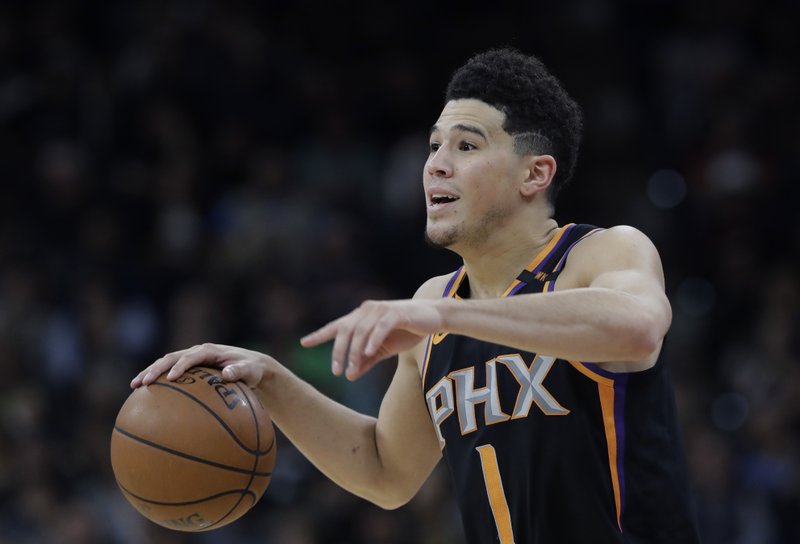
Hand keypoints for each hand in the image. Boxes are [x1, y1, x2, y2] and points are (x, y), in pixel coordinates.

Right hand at [130, 343, 276, 388]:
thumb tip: (227, 374)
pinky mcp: (188, 369)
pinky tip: (144, 396)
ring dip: (150, 373)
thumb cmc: (252, 369)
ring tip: (134, 387)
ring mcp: (190, 359)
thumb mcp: (250, 370)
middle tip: (142, 382)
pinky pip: (169, 373)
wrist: (251, 366)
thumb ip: (240, 371)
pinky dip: (157, 381)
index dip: (180, 365)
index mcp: (209, 351)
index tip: (171, 378)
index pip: (191, 356)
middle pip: (171, 358)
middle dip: (155, 369)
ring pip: (165, 363)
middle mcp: (196, 352)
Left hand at [300, 299, 443, 380]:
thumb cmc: (406, 331)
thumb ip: (366, 361)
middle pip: (346, 330)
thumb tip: (349, 376)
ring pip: (361, 331)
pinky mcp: (396, 313)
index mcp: (361, 317)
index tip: (304, 343)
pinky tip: (368, 353)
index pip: (337, 326)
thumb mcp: (382, 350)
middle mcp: (367, 311)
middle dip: (338, 351)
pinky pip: (380, 327)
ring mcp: (381, 310)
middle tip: (336, 371)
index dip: (320, 334)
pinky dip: (373, 340)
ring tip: (351, 370)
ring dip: (355, 352)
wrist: (433, 318)